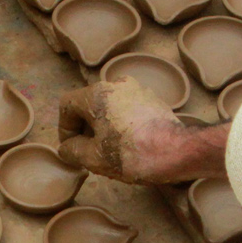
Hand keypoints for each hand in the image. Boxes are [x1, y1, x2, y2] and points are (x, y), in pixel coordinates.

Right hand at [57, 79, 219, 183]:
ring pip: (109, 108)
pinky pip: (127, 110)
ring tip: (110, 152)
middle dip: (85, 129)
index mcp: (96, 93)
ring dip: (103, 128)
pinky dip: (121, 125)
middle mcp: (116, 84)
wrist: (177, 151)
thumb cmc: (132, 153)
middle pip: (89, 105)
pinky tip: (130, 146)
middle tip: (89, 153)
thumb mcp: (92, 158)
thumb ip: (71, 151)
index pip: (67, 106)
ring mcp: (137, 90)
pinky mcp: (153, 100)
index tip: (72, 149)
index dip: (64, 130)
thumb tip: (67, 148)